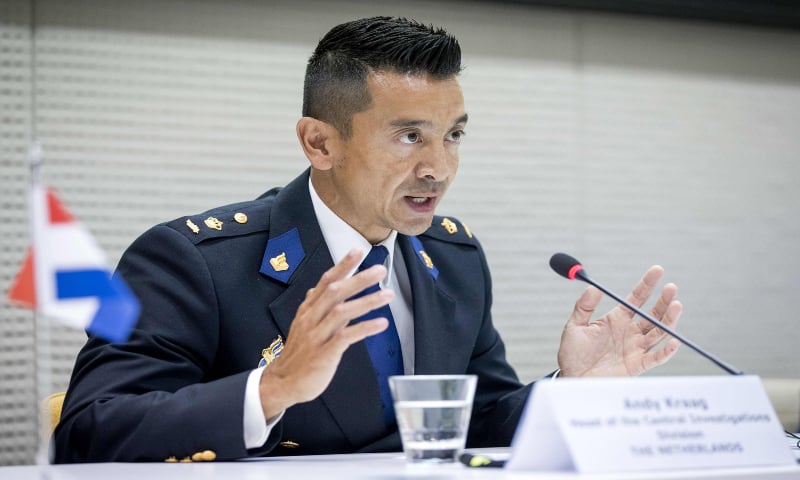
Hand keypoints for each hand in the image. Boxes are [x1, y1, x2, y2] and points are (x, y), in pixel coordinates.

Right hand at [259, 248, 391, 418]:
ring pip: (341, 312)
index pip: (325, 281)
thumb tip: (323, 288)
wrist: (283, 382)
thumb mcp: (305, 325)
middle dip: (359, 279)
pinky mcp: (324, 354)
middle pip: (335, 292)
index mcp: (308, 310)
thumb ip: (318, 306)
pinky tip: (381, 323)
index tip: (357, 251)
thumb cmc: (299, 354)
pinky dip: (365, 328)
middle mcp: (311, 319)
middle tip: (380, 270)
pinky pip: (346, 337)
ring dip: (367, 301)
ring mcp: (317, 336)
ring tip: (388, 295)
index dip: (342, 266)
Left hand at [557, 265, 682, 376]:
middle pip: (652, 314)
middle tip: (671, 288)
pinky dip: (667, 351)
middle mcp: (630, 332)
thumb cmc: (573, 353)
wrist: (573, 378)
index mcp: (617, 319)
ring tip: (676, 305)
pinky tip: (674, 340)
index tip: (658, 270)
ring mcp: (635, 348)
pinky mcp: (637, 365)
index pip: (637, 298)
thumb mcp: (574, 326)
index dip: (647, 284)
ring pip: (658, 332)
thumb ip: (584, 306)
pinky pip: (656, 358)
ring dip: (669, 320)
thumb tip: (593, 288)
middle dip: (663, 301)